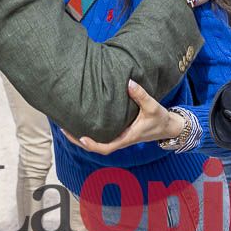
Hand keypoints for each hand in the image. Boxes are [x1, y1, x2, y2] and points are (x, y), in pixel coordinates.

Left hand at [61, 80, 184, 154]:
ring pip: (96, 142)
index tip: (82, 137)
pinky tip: (81, 122)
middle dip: (78, 140)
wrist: (167, 127)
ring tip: (66, 124)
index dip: (93, 144)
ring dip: (80, 136)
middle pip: (95, 147)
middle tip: (63, 128)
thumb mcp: (152, 106)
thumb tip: (128, 82)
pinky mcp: (118, 133)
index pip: (106, 147)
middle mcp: (120, 140)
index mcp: (127, 138)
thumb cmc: (160, 119)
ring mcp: (118, 137)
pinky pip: (101, 136)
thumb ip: (141, 95)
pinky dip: (89, 131)